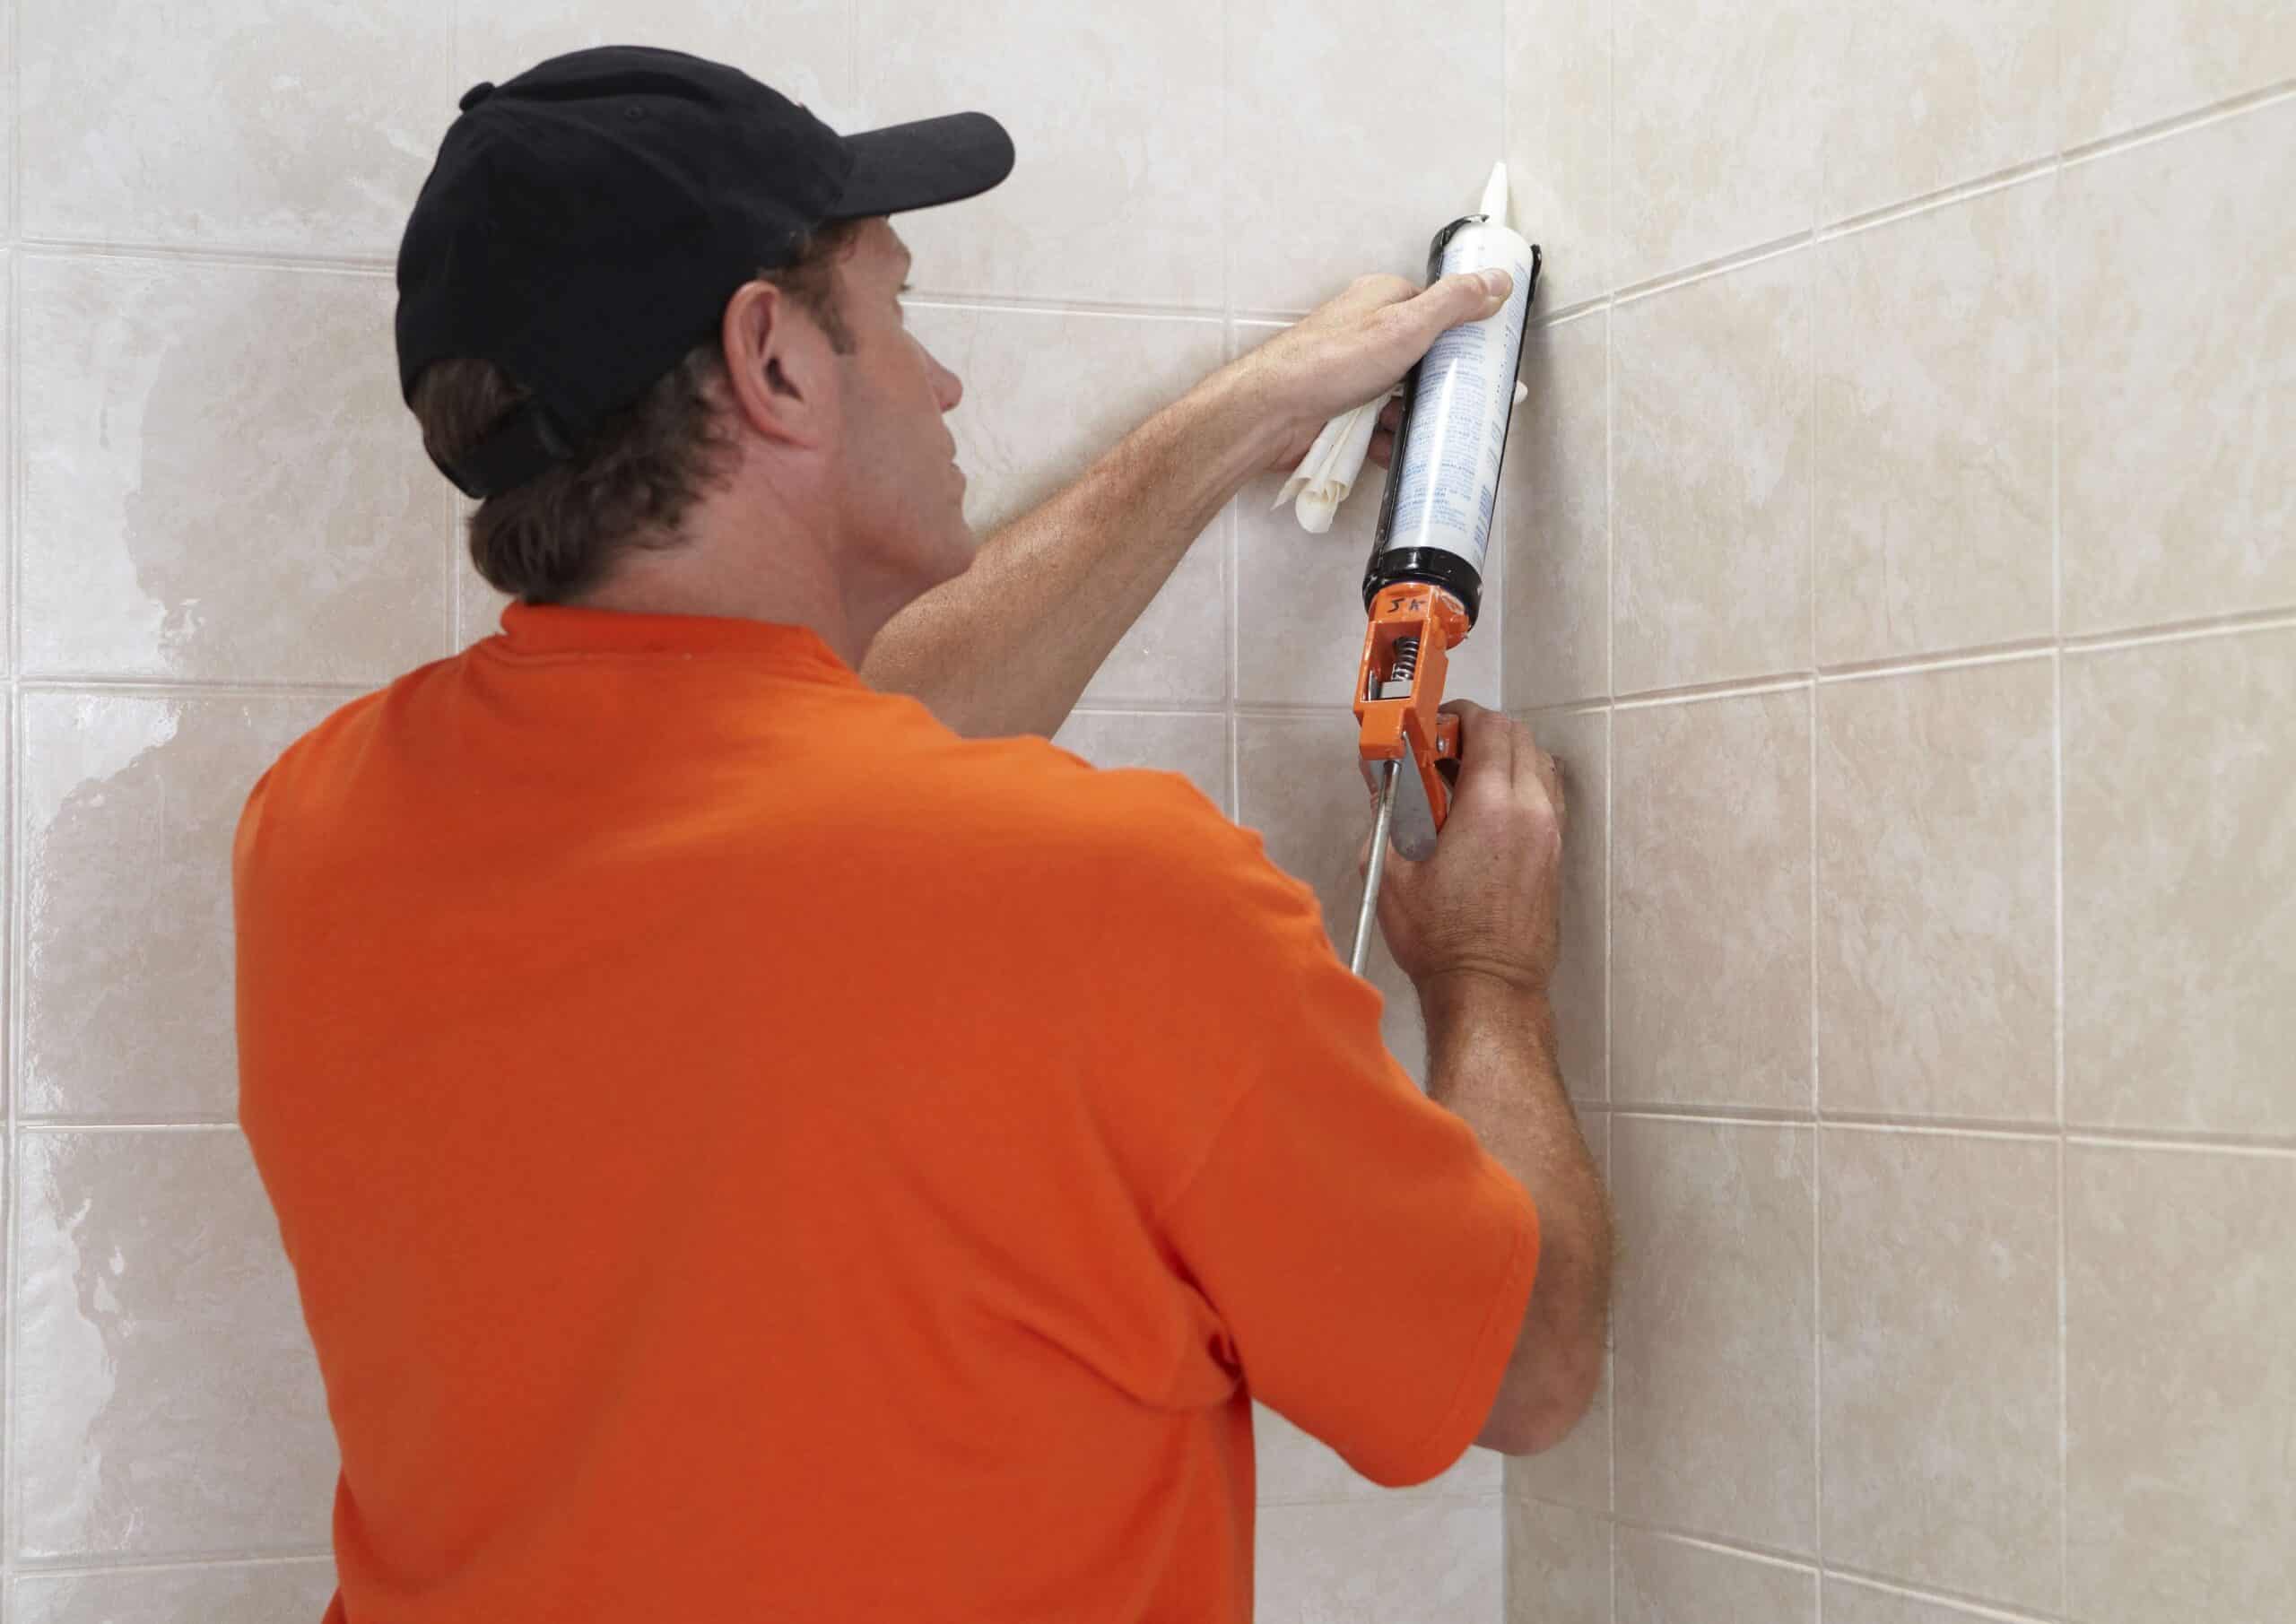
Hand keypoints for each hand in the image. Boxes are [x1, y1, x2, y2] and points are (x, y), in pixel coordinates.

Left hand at [1233, 269, 1515, 474]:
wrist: (1273, 413)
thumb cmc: (1331, 361)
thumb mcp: (1406, 324)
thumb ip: (1455, 302)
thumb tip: (1497, 281)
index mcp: (1383, 300)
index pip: (1438, 312)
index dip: (1462, 337)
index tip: (1486, 362)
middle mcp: (1369, 333)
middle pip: (1424, 359)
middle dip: (1440, 385)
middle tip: (1462, 404)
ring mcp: (1355, 375)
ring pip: (1404, 398)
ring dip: (1415, 418)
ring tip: (1428, 432)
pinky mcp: (1344, 411)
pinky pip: (1380, 427)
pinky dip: (1390, 441)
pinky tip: (1397, 450)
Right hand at [1358, 703, 1564, 995]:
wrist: (1489, 988)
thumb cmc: (1441, 939)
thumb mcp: (1393, 872)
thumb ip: (1388, 817)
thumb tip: (1384, 786)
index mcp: (1491, 805)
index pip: (1489, 728)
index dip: (1459, 716)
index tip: (1435, 727)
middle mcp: (1530, 810)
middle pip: (1520, 736)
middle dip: (1482, 731)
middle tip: (1446, 750)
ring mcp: (1551, 833)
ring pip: (1540, 763)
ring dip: (1506, 756)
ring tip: (1468, 778)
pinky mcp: (1556, 855)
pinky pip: (1547, 796)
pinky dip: (1522, 784)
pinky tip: (1489, 810)